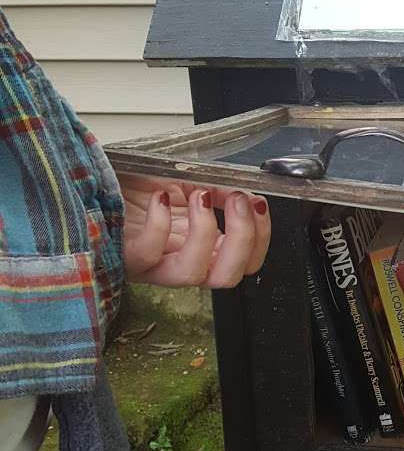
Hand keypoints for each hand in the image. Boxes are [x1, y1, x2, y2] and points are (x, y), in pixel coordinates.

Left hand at [119, 177, 270, 288]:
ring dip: (205, 231)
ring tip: (199, 196)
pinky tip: (159, 197)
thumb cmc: (136, 180)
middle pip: (226, 277)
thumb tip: (244, 193)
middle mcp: (179, 260)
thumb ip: (218, 188)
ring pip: (191, 275)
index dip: (260, 239)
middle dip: (242, 238)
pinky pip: (148, 252)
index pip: (243, 264)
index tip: (257, 203)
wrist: (97, 173)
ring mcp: (151, 263)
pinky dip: (160, 223)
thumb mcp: (187, 179)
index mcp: (200, 247)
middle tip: (238, 201)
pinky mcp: (123, 255)